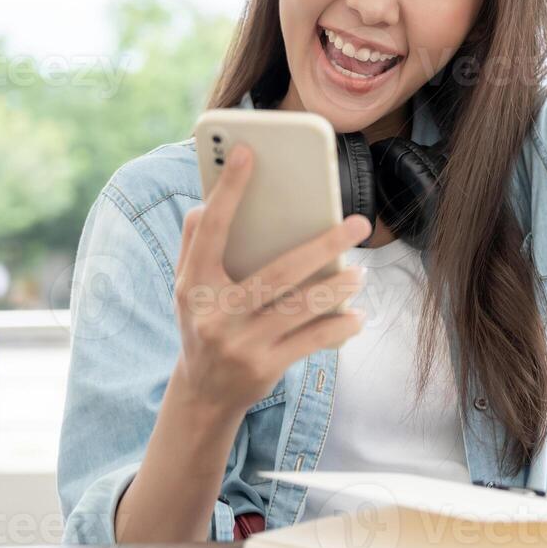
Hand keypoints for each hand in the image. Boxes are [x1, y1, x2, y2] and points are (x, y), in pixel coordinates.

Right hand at [171, 144, 370, 416]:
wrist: (203, 394)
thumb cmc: (203, 325)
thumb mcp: (186, 289)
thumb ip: (193, 246)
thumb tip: (202, 203)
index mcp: (193, 285)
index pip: (211, 230)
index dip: (229, 191)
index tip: (251, 153)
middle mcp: (214, 313)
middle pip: (278, 272)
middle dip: (323, 245)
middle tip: (359, 223)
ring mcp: (241, 343)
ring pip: (302, 307)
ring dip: (338, 288)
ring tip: (360, 272)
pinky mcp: (265, 368)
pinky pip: (312, 341)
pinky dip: (339, 328)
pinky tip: (357, 316)